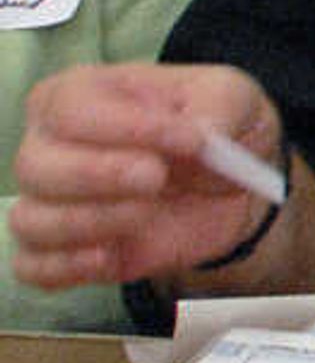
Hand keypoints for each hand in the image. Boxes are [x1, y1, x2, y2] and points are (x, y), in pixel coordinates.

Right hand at [8, 63, 289, 288]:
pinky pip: (36, 267)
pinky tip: (110, 256)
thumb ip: (221, 105)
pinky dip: (67, 266)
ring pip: (32, 220)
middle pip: (35, 165)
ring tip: (147, 213)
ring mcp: (48, 202)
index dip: (129, 128)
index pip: (73, 110)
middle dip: (98, 175)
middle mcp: (48, 146)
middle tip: (156, 178)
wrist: (226, 188)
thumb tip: (203, 132)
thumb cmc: (212, 127)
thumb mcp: (233, 96)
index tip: (190, 140)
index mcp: (78, 94)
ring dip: (91, 222)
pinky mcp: (62, 251)